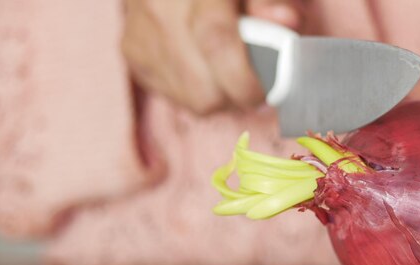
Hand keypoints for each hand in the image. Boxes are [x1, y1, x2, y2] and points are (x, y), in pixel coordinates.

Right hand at [121, 0, 302, 113]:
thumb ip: (269, 0)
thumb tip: (286, 22)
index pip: (217, 42)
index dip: (243, 80)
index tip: (263, 94)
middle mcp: (162, 11)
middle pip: (203, 89)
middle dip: (234, 97)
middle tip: (249, 85)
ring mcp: (142, 34)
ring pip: (190, 100)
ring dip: (216, 96)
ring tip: (224, 71)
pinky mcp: (132, 52)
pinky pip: (173, 95)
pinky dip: (194, 90)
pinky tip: (200, 65)